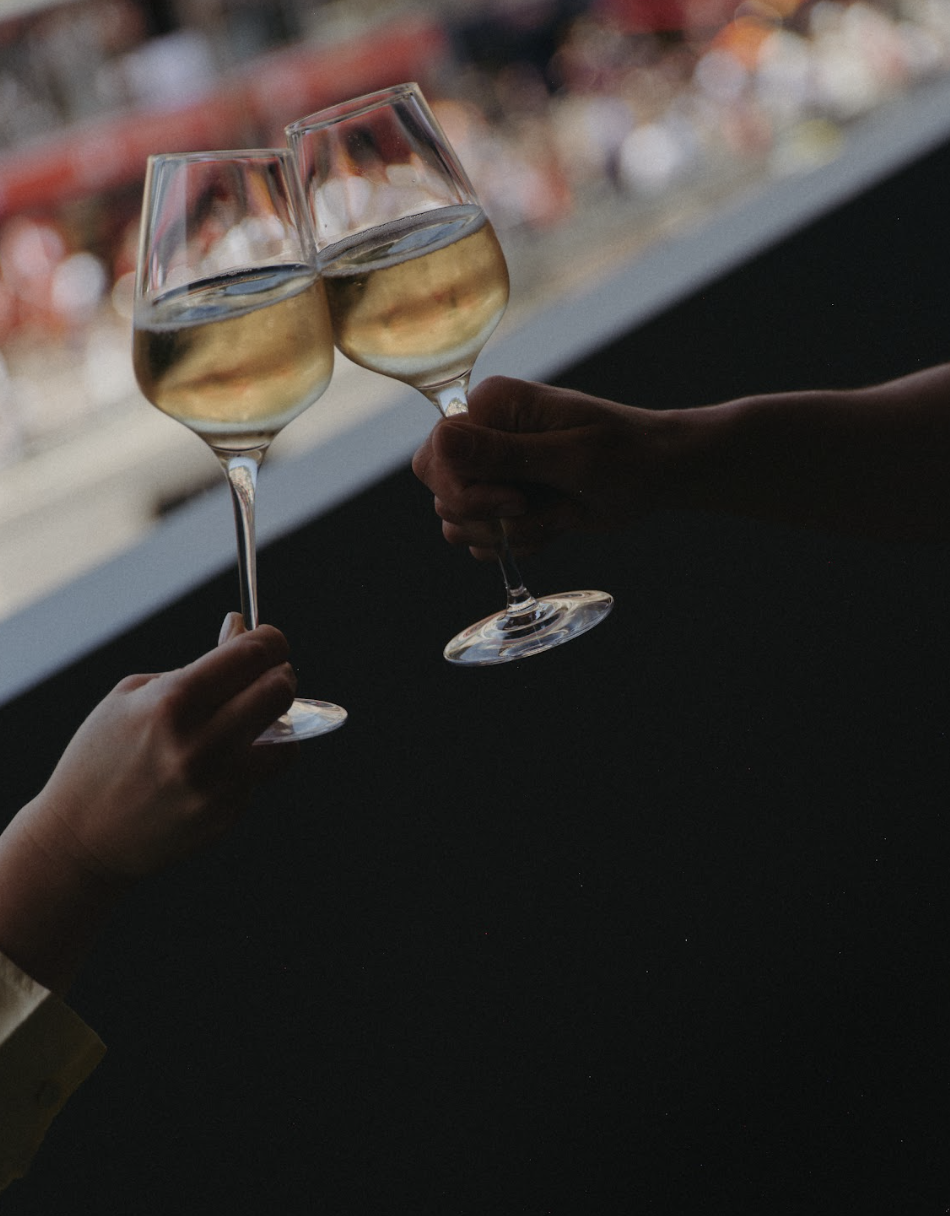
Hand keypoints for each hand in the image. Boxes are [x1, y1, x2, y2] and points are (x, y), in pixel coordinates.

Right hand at [20, 616, 297, 885]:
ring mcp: (217, 785)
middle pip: (279, 690)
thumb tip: (242, 628)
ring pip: (287, 739)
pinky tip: (217, 764)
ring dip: (277, 723)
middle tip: (270, 674)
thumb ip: (197, 664)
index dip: (270, 640)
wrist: (80, 838)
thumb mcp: (134, 695)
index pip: (250, 655)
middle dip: (281, 674)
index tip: (270, 640)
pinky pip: (260, 776)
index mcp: (171, 703)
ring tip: (249, 721)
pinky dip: (249, 761)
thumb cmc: (102, 755)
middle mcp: (200, 744)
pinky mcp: (225, 816)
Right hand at [412, 376, 665, 557]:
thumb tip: (442, 441)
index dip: (466, 491)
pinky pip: (481, 539)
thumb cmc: (625, 455)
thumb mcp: (569, 457)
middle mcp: (483, 434)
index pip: (435, 455)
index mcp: (491, 406)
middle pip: (439, 489)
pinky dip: (516, 544)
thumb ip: (504, 453)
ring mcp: (492, 469)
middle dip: (484, 515)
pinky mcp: (504, 501)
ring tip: (552, 516)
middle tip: (532, 507)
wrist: (657, 475)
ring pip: (455, 520)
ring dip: (504, 534)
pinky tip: (553, 526)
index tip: (515, 499)